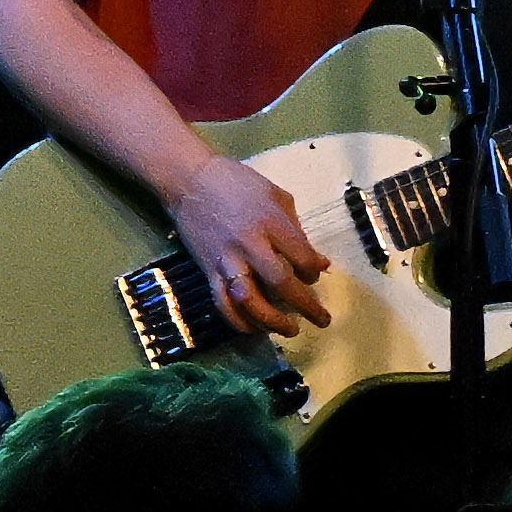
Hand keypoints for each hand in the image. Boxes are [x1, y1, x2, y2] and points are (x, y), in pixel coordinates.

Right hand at [166, 154, 331, 334]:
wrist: (189, 181)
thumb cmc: (238, 183)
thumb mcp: (276, 195)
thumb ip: (295, 229)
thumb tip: (316, 260)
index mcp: (270, 221)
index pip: (301, 256)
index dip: (314, 271)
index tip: (317, 273)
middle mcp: (249, 244)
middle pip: (280, 282)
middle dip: (304, 305)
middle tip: (321, 320)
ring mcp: (226, 260)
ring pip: (249, 300)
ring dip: (272, 321)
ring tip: (290, 331)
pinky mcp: (208, 271)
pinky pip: (223, 304)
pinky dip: (239, 321)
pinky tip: (254, 329)